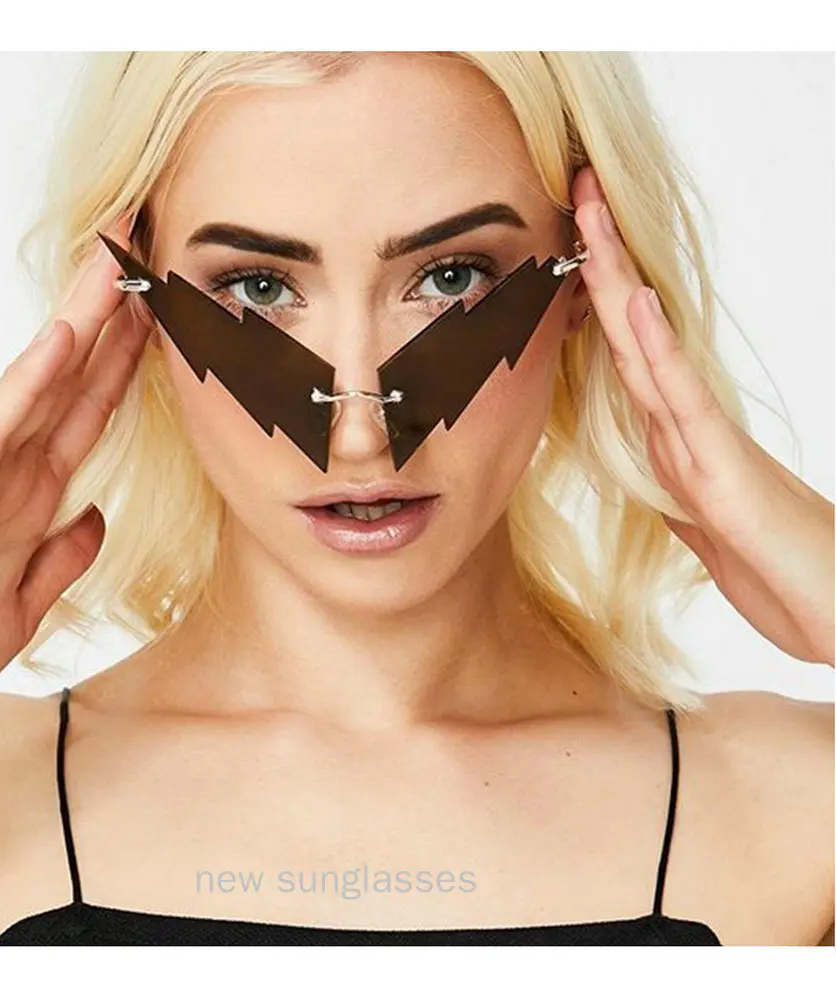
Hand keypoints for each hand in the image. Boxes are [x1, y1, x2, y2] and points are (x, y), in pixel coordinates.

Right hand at [0, 215, 148, 745]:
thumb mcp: (28, 601)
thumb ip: (63, 553)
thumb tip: (97, 513)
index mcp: (32, 498)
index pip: (88, 412)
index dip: (124, 363)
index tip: (157, 316)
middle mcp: (11, 475)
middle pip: (73, 382)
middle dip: (110, 320)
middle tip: (142, 255)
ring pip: (40, 385)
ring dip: (79, 325)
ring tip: (113, 265)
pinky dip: (29, 384)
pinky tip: (60, 342)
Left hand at [571, 166, 833, 666]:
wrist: (828, 606)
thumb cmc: (772, 565)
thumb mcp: (698, 522)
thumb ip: (672, 482)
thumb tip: (649, 457)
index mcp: (671, 433)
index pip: (622, 348)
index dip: (591, 293)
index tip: (563, 240)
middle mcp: (684, 421)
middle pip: (629, 328)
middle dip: (598, 261)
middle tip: (575, 192)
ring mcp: (703, 438)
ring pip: (647, 346)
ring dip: (614, 282)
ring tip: (590, 218)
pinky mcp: (721, 468)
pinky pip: (681, 398)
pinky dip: (655, 348)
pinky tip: (632, 303)